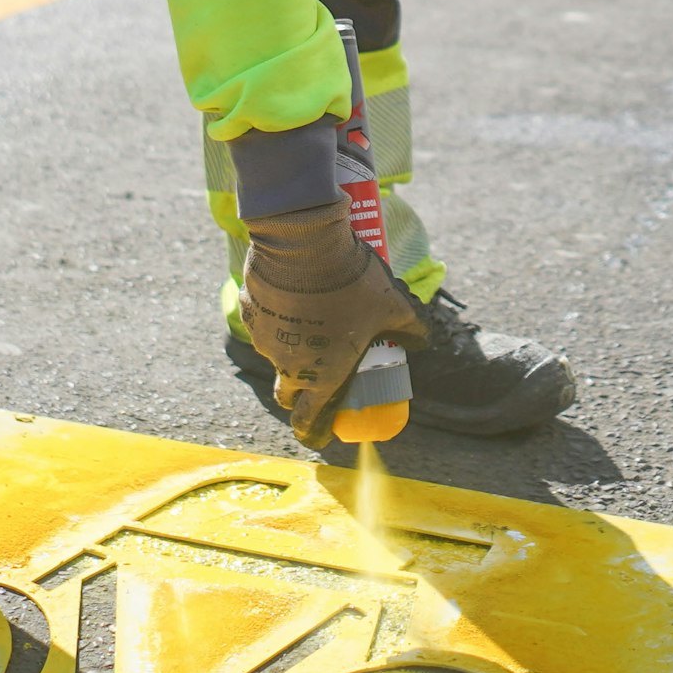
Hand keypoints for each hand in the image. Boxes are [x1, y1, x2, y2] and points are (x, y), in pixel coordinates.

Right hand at [239, 194, 427, 437]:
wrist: (305, 241)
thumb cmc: (352, 280)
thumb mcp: (394, 305)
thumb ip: (412, 328)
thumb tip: (423, 342)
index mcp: (322, 375)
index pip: (308, 421)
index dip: (313, 431)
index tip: (320, 432)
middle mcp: (287, 364)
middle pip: (286, 394)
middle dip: (299, 394)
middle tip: (317, 377)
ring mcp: (263, 338)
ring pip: (274, 353)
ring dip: (288, 347)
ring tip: (310, 319)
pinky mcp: (249, 310)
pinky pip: (261, 321)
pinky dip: (273, 316)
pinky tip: (290, 295)